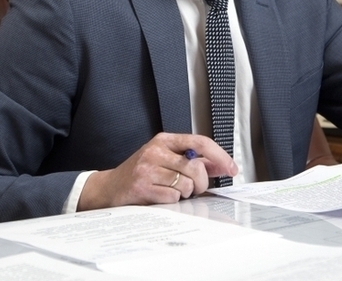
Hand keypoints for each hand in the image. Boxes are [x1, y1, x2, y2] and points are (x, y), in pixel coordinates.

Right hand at [77, 132, 237, 210]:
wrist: (110, 188)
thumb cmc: (141, 173)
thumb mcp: (166, 159)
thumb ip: (193, 161)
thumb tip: (220, 165)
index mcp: (165, 140)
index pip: (200, 142)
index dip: (219, 156)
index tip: (231, 168)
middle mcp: (156, 151)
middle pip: (196, 167)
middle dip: (200, 183)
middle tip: (193, 188)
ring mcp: (147, 168)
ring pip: (185, 185)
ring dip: (184, 193)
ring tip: (171, 190)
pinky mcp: (142, 186)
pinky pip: (172, 198)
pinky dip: (171, 201)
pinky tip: (160, 196)